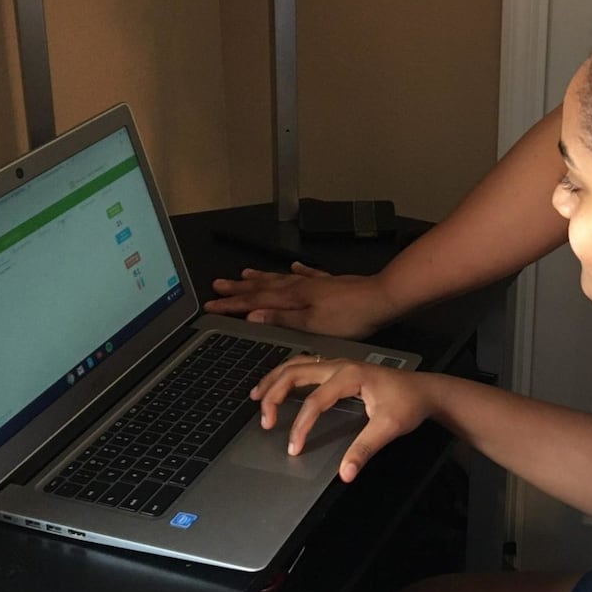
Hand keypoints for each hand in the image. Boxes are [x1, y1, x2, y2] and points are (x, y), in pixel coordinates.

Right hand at [204, 261, 395, 338]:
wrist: (381, 298)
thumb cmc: (349, 317)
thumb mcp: (312, 324)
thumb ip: (282, 319)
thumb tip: (251, 315)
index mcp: (292, 299)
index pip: (254, 302)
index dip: (231, 304)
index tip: (210, 305)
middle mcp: (299, 287)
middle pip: (262, 287)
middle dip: (238, 288)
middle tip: (217, 285)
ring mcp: (314, 282)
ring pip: (280, 279)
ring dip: (260, 277)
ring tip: (244, 274)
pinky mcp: (330, 282)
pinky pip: (306, 274)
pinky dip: (296, 271)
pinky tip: (292, 267)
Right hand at [250, 356, 433, 480]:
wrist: (425, 390)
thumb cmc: (409, 404)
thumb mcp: (390, 428)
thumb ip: (365, 449)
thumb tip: (345, 473)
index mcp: (350, 375)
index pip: (314, 401)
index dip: (301, 425)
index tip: (293, 448)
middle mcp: (340, 365)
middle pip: (295, 373)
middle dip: (275, 395)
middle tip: (265, 421)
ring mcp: (338, 364)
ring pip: (296, 365)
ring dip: (275, 380)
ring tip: (256, 397)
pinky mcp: (339, 369)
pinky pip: (305, 366)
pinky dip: (286, 375)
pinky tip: (277, 386)